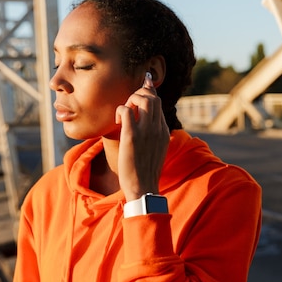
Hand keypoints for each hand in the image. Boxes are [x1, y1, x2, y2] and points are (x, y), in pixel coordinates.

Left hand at [115, 74, 169, 201]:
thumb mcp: (155, 150)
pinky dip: (120, 110)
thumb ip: (153, 135)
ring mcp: (146, 131)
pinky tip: (117, 122)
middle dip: (139, 95)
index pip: (158, 103)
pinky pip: (126, 110)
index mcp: (163, 131)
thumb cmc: (145, 171)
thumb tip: (145, 127)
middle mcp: (157, 128)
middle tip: (129, 107)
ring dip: (131, 100)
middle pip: (153, 97)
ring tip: (124, 114)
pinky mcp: (132, 136)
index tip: (137, 94)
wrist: (143, 187)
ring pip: (143, 99)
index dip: (147, 94)